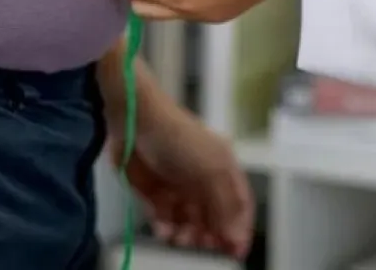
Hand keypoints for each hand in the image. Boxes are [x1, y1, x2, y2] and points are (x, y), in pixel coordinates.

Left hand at [110, 103, 255, 257]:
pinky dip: (166, 228)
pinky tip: (164, 230)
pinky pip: (165, 219)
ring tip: (181, 239)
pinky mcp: (154, 193)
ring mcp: (178, 187)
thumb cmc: (180, 138)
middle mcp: (203, 180)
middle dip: (211, 234)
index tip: (235, 252)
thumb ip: (225, 206)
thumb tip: (236, 238)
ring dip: (188, 235)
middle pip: (214, 218)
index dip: (239, 229)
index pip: (239, 205)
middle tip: (204, 246)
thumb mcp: (211, 170)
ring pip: (189, 223)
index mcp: (223, 169)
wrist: (136, 122)